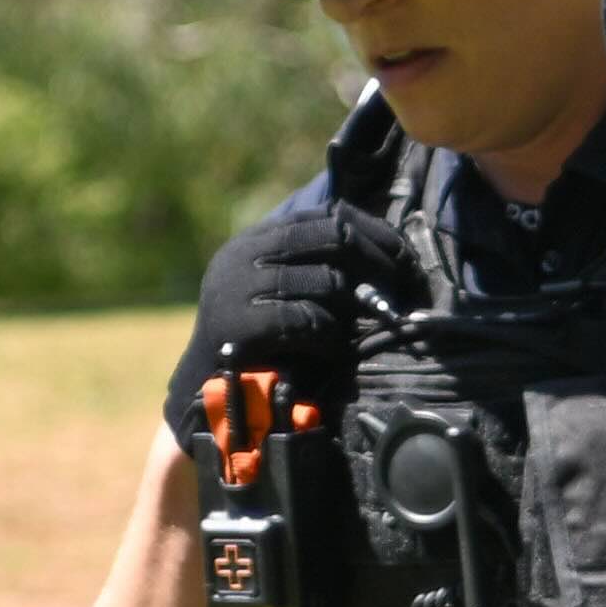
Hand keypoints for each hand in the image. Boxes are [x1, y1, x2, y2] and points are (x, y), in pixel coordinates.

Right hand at [164, 203, 399, 457]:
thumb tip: (389, 255)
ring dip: (353, 309)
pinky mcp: (237, 324)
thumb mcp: (282, 294)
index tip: (404, 257)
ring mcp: (236, 286)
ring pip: (326, 280)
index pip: (326, 215)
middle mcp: (243, 254)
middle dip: (376, 262)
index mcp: (254, 240)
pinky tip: (331, 352)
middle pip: (332, 237)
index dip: (372, 232)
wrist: (202, 391)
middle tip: (401, 290)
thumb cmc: (259, 345)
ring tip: (358, 329)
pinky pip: (307, 320)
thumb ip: (315, 268)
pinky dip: (329, 338)